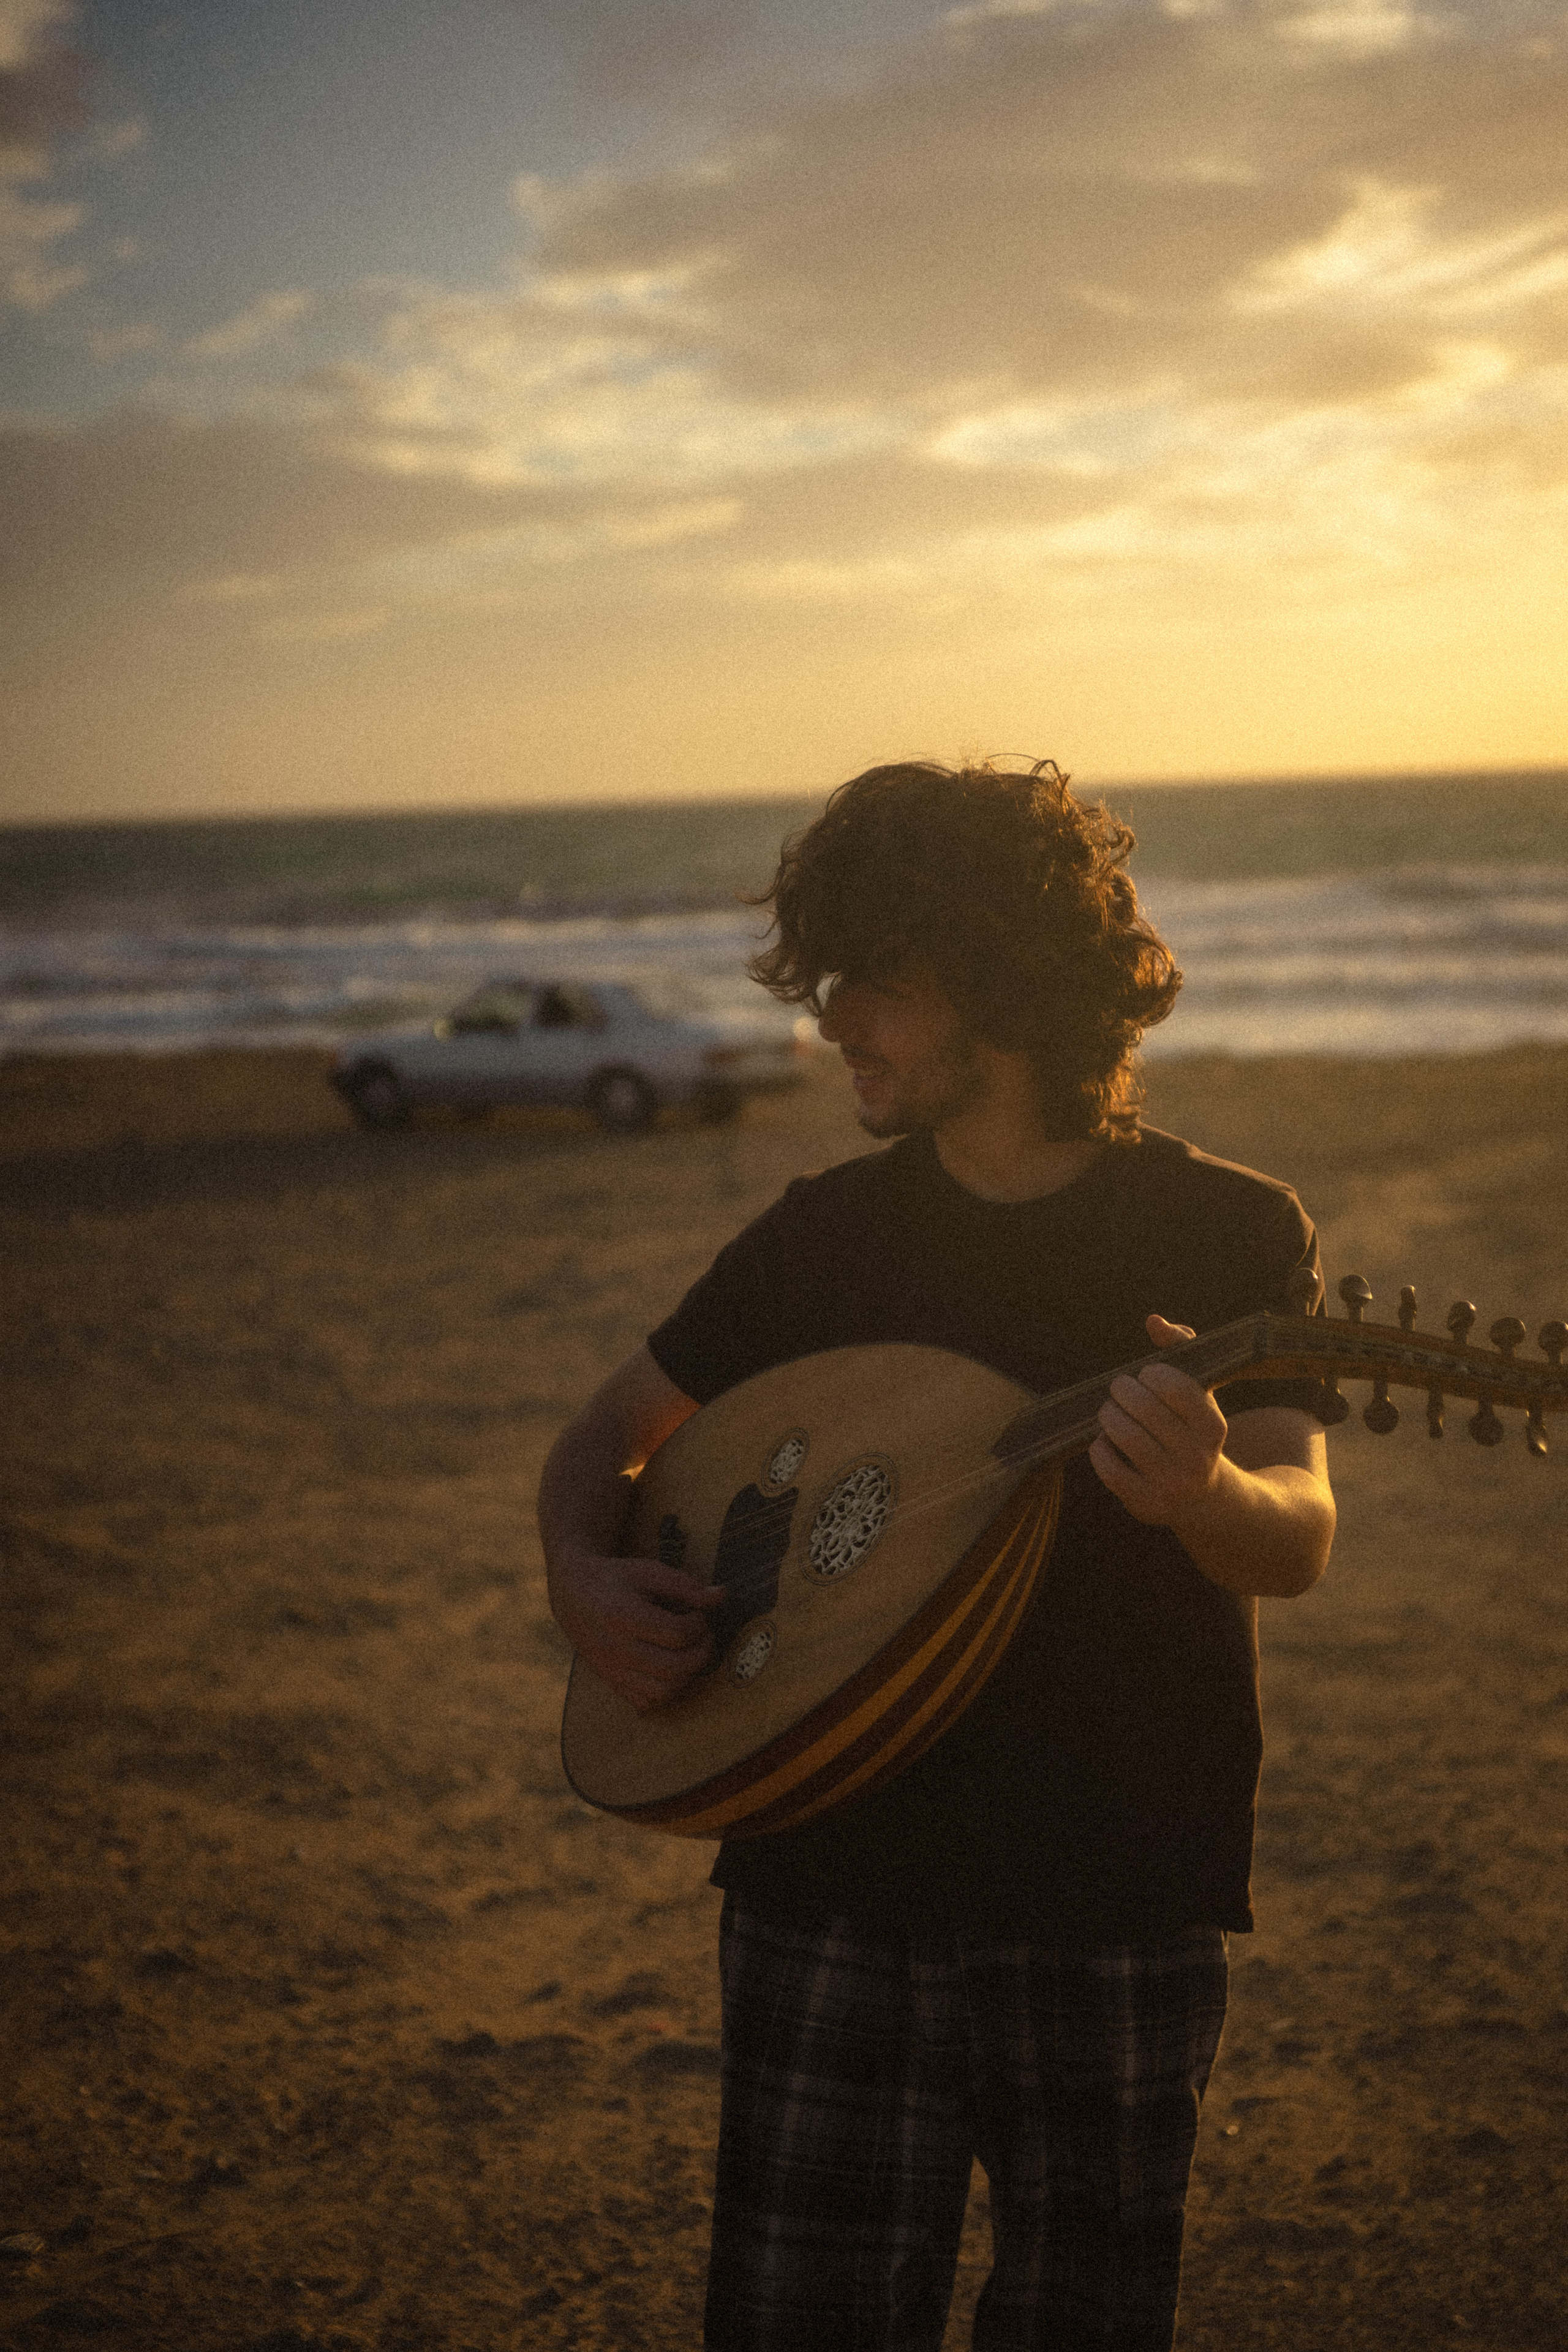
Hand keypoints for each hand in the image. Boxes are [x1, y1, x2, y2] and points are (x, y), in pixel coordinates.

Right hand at [549, 1548, 728, 1712]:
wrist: (572, 1594)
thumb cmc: (615, 1579)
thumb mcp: (649, 1571)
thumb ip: (686, 1585)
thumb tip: (722, 1595)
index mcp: (625, 1617)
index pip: (677, 1634)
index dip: (700, 1626)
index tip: (699, 1615)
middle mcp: (617, 1648)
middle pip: (674, 1668)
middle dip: (701, 1653)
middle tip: (704, 1636)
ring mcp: (613, 1670)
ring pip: (662, 1692)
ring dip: (686, 1676)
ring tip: (689, 1653)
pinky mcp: (611, 1682)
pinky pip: (645, 1702)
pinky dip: (665, 1692)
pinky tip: (670, 1669)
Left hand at [1088, 1312, 1227, 1528]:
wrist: (1202, 1497)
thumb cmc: (1192, 1430)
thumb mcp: (1199, 1391)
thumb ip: (1181, 1348)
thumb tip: (1153, 1320)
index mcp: (1214, 1427)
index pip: (1174, 1385)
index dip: (1152, 1374)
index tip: (1147, 1375)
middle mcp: (1197, 1457)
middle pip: (1143, 1407)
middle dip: (1122, 1390)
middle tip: (1119, 1389)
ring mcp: (1172, 1484)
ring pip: (1123, 1434)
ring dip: (1108, 1414)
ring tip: (1110, 1410)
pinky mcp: (1146, 1504)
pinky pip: (1108, 1466)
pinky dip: (1098, 1447)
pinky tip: (1105, 1440)